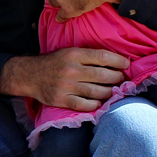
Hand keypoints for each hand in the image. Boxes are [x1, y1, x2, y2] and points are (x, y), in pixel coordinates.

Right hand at [0, 47, 127, 111]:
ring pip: (96, 92)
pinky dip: (95, 105)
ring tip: (114, 91)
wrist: (29, 75)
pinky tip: (99, 102)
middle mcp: (71, 69)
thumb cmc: (54, 63)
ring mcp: (66, 86)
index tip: (126, 64)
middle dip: (117, 78)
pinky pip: (84, 105)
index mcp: (74, 54)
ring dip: (109, 92)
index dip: (118, 61)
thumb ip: (88, 56)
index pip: (103, 57)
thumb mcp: (69, 52)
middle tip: (122, 80)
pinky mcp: (61, 99)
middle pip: (103, 76)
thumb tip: (113, 61)